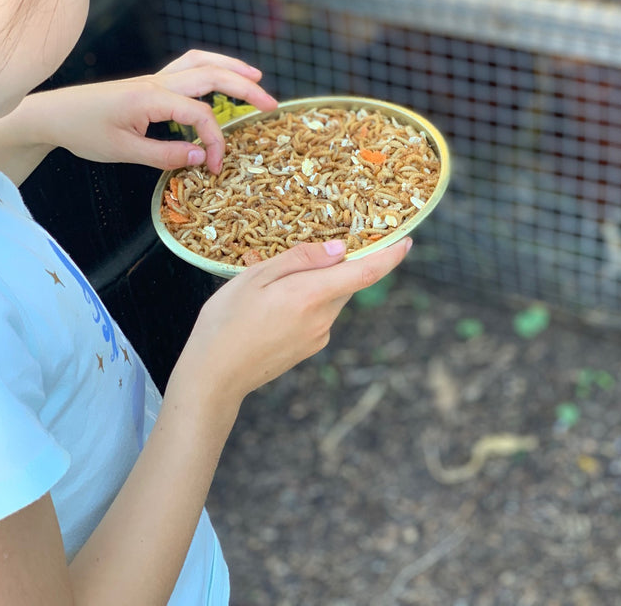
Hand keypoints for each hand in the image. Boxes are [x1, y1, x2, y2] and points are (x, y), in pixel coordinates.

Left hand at [31, 49, 277, 173]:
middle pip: (211, 76)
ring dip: (232, 67)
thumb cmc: (84, 131)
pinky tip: (223, 75)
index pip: (200, 114)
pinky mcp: (152, 83)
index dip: (215, 141)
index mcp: (151, 99)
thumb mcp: (122, 152)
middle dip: (245, 88)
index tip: (215, 167)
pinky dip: (212, 66)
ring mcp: (155, 79)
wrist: (54, 113)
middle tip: (270, 105)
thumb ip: (164, 155)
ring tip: (256, 77)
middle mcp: (158, 83)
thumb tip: (201, 156)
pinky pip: (189, 65)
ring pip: (201, 62)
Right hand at [172, 236, 411, 416]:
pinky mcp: (308, 349)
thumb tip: (340, 250)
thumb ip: (300, 260)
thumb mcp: (255, 277)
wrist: (212, 378)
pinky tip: (271, 306)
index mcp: (310, 296)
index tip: (408, 241)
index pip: (364, 273)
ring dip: (314, 284)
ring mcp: (317, 338)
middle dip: (333, 265)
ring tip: (270, 285)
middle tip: (298, 256)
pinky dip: (305, 302)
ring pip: (329, 298)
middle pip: (344, 282)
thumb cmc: (226, 321)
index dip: (390, 256)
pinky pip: (317, 315)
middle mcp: (322, 319)